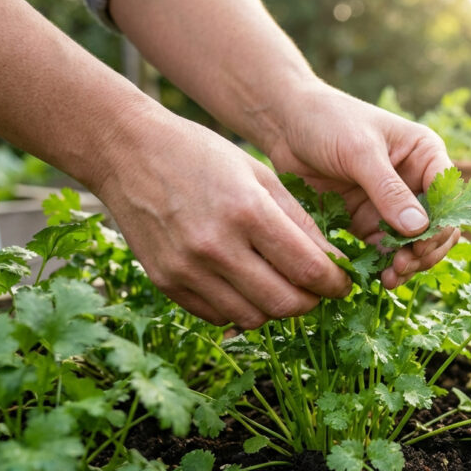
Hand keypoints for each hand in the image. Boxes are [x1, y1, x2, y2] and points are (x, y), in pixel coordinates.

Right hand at [94, 110, 351, 328]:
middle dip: (311, 301)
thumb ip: (299, 221)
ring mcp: (187, 269)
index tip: (344, 282)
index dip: (335, 283)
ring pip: (254, 318)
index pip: (308, 270)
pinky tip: (246, 285)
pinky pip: (219, 316)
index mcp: (248, 211)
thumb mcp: (260, 174)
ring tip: (282, 286)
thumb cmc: (201, 155)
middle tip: (317, 290)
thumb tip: (333, 264)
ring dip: (277, 308)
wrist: (126, 152)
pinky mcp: (166, 283)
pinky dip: (242, 308)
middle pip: (284, 303)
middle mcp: (216, 246)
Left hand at [258, 83, 458, 288]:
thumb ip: (388, 189)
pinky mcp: (367, 221)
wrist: (285, 123)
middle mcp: (414, 182)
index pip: (448, 197)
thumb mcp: (359, 150)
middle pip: (436, 227)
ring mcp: (391, 205)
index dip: (440, 225)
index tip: (420, 245)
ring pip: (412, 245)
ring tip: (391, 279)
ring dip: (408, 264)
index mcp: (425, 155)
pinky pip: (384, 251)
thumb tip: (418, 228)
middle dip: (425, 250)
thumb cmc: (327, 120)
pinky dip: (384, 266)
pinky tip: (378, 278)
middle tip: (403, 266)